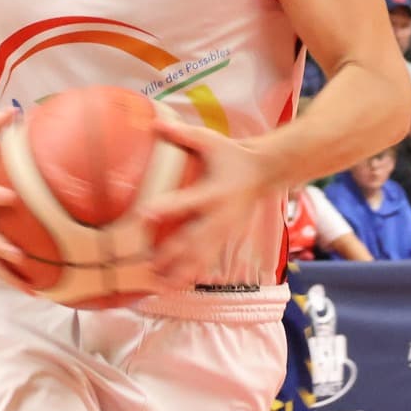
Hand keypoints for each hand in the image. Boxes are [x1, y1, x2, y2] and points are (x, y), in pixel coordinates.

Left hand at [142, 114, 284, 288]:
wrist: (266, 172)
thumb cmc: (233, 154)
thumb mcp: (211, 140)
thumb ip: (183, 134)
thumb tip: (154, 122)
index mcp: (215, 192)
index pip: (189, 201)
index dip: (168, 208)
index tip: (145, 214)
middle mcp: (220, 216)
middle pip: (194, 239)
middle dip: (171, 254)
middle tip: (147, 264)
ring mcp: (224, 231)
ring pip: (200, 257)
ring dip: (179, 272)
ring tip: (157, 284)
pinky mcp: (226, 239)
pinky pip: (206, 261)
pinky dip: (190, 275)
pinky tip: (173, 287)